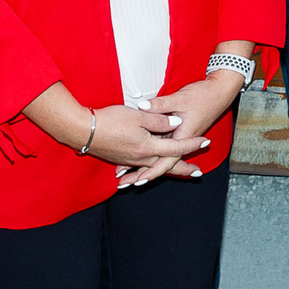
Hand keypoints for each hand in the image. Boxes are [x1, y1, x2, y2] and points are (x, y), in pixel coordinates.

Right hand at [87, 105, 201, 175]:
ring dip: (166, 170)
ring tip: (178, 172)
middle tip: (197, 173)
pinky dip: (149, 169)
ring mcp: (129, 160)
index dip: (191, 144)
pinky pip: (140, 166)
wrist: (83, 130)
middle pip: (166, 165)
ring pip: (153, 167)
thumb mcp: (138, 115)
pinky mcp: (120, 158)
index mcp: (147, 147)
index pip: (175, 148)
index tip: (205, 142)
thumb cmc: (110, 120)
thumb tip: (175, 124)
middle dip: (183, 169)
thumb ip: (159, 120)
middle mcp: (140, 158)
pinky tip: (148, 170)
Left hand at [114, 71, 248, 187]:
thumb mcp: (180, 98)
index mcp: (184, 136)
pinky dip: (153, 154)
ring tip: (129, 176)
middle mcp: (183, 140)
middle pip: (162, 162)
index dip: (152, 171)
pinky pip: (164, 147)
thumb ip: (160, 105)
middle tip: (127, 184)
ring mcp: (181, 137)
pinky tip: (140, 158)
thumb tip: (141, 107)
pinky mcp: (180, 132)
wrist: (220, 91)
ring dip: (147, 166)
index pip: (167, 160)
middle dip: (145, 174)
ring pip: (162, 156)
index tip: (139, 180)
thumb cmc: (204, 95)